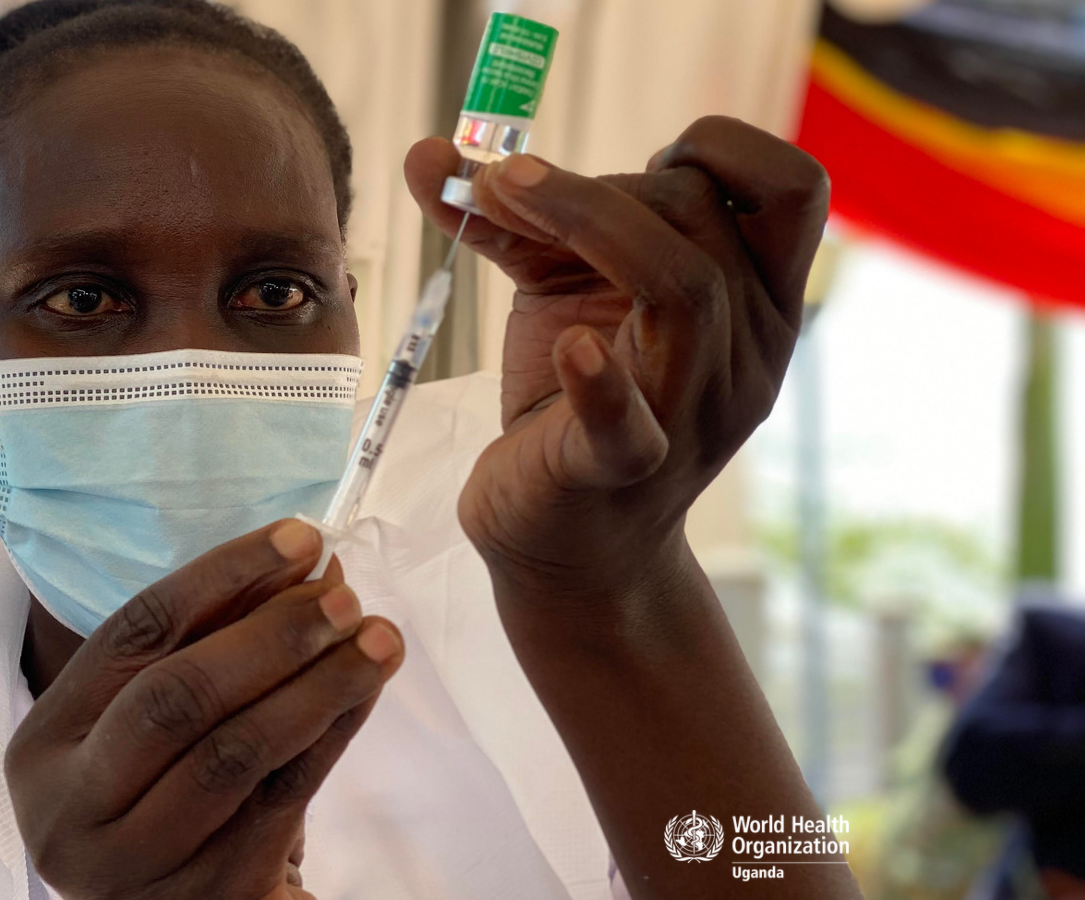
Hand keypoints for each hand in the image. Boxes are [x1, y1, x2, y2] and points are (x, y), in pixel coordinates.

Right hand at [5, 521, 404, 899]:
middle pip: (176, 697)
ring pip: (235, 751)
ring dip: (318, 683)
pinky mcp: (206, 898)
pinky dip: (331, 734)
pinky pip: (282, 798)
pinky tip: (365, 692)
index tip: (299, 539)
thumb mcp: (153, 722)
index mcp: (44, 746)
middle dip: (271, 635)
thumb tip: (304, 562)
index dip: (220, 577)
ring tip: (378, 637)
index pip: (131, 635)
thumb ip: (208, 642)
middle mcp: (73, 810)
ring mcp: (135, 864)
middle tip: (343, 596)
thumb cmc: (164, 795)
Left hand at [404, 116, 828, 605]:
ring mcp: (689, 415)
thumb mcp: (558, 297)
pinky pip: (629, 424)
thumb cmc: (570, 403)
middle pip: (705, 221)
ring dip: (590, 221)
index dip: (720, 149)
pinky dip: (602, 382)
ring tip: (499, 192)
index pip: (788, 191)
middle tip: (505, 186)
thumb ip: (513, 222)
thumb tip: (429, 151)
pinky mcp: (619, 470)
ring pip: (684, 289)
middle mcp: (746, 355)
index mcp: (754, 304)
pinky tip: (571, 345)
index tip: (640, 159)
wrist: (564, 547)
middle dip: (599, 183)